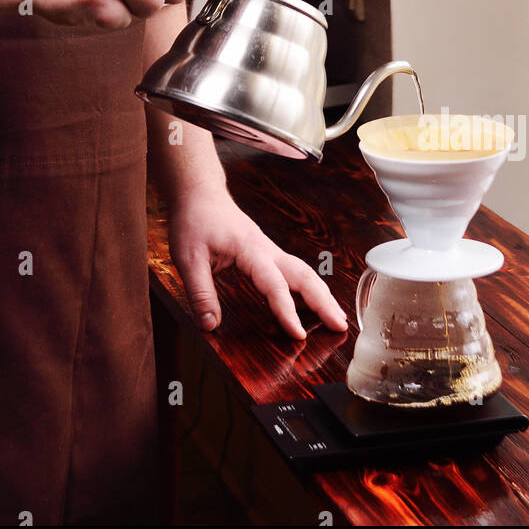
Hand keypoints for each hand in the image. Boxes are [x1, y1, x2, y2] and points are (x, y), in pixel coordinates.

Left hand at [167, 188, 347, 339]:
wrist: (199, 193)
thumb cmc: (194, 221)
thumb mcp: (187, 258)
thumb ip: (200, 293)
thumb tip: (210, 326)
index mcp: (249, 249)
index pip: (274, 284)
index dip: (287, 311)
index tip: (299, 335)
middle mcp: (266, 249)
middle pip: (302, 274)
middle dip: (323, 301)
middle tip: (340, 327)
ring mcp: (269, 250)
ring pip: (303, 271)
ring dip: (321, 294)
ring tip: (337, 318)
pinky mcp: (267, 253)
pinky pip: (294, 270)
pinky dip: (310, 286)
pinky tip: (315, 301)